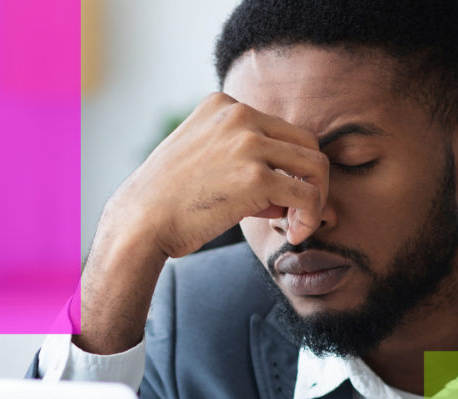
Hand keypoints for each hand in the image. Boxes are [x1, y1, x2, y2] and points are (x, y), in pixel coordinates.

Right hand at [105, 91, 329, 256]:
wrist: (141, 221)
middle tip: (298, 213)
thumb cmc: (170, 201)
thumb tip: (290, 191)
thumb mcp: (204, 160)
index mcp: (224, 104)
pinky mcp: (256, 176)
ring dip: (315, 199)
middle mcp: (239, 114)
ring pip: (316, 166)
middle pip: (307, 143)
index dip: (287, 167)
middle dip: (310, 181)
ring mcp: (248, 142)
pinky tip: (296, 234)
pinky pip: (308, 195)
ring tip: (299, 225)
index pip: (281, 131)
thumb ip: (245, 161)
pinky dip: (311, 217)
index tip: (277, 198)